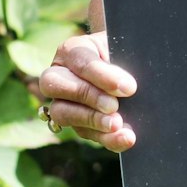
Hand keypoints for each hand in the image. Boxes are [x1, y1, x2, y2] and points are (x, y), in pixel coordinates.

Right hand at [35, 32, 137, 150]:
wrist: (130, 67)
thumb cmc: (125, 52)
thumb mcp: (125, 48)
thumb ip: (124, 59)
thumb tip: (128, 85)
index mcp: (72, 51)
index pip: (80, 62)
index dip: (102, 76)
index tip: (128, 87)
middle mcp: (59, 75)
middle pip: (56, 85)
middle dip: (88, 97)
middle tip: (115, 106)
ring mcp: (62, 101)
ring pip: (61, 112)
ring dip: (91, 120)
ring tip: (117, 125)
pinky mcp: (75, 123)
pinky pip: (83, 133)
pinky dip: (105, 138)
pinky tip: (123, 138)